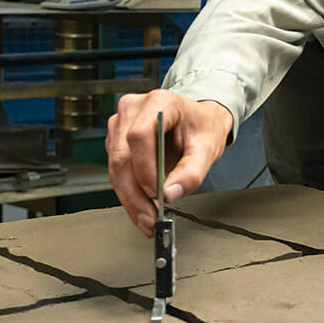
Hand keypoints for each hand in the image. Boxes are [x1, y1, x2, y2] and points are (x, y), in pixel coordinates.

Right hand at [106, 90, 233, 236]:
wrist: (198, 120)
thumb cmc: (202, 127)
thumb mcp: (208, 148)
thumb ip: (192, 172)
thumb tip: (171, 194)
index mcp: (159, 102)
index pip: (139, 136)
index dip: (144, 168)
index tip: (156, 192)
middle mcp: (133, 109)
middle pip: (122, 156)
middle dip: (135, 194)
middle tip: (150, 218)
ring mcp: (120, 123)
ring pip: (115, 167)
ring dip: (130, 198)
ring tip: (146, 219)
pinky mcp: (116, 139)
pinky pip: (116, 170)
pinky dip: (128, 193)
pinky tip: (140, 208)